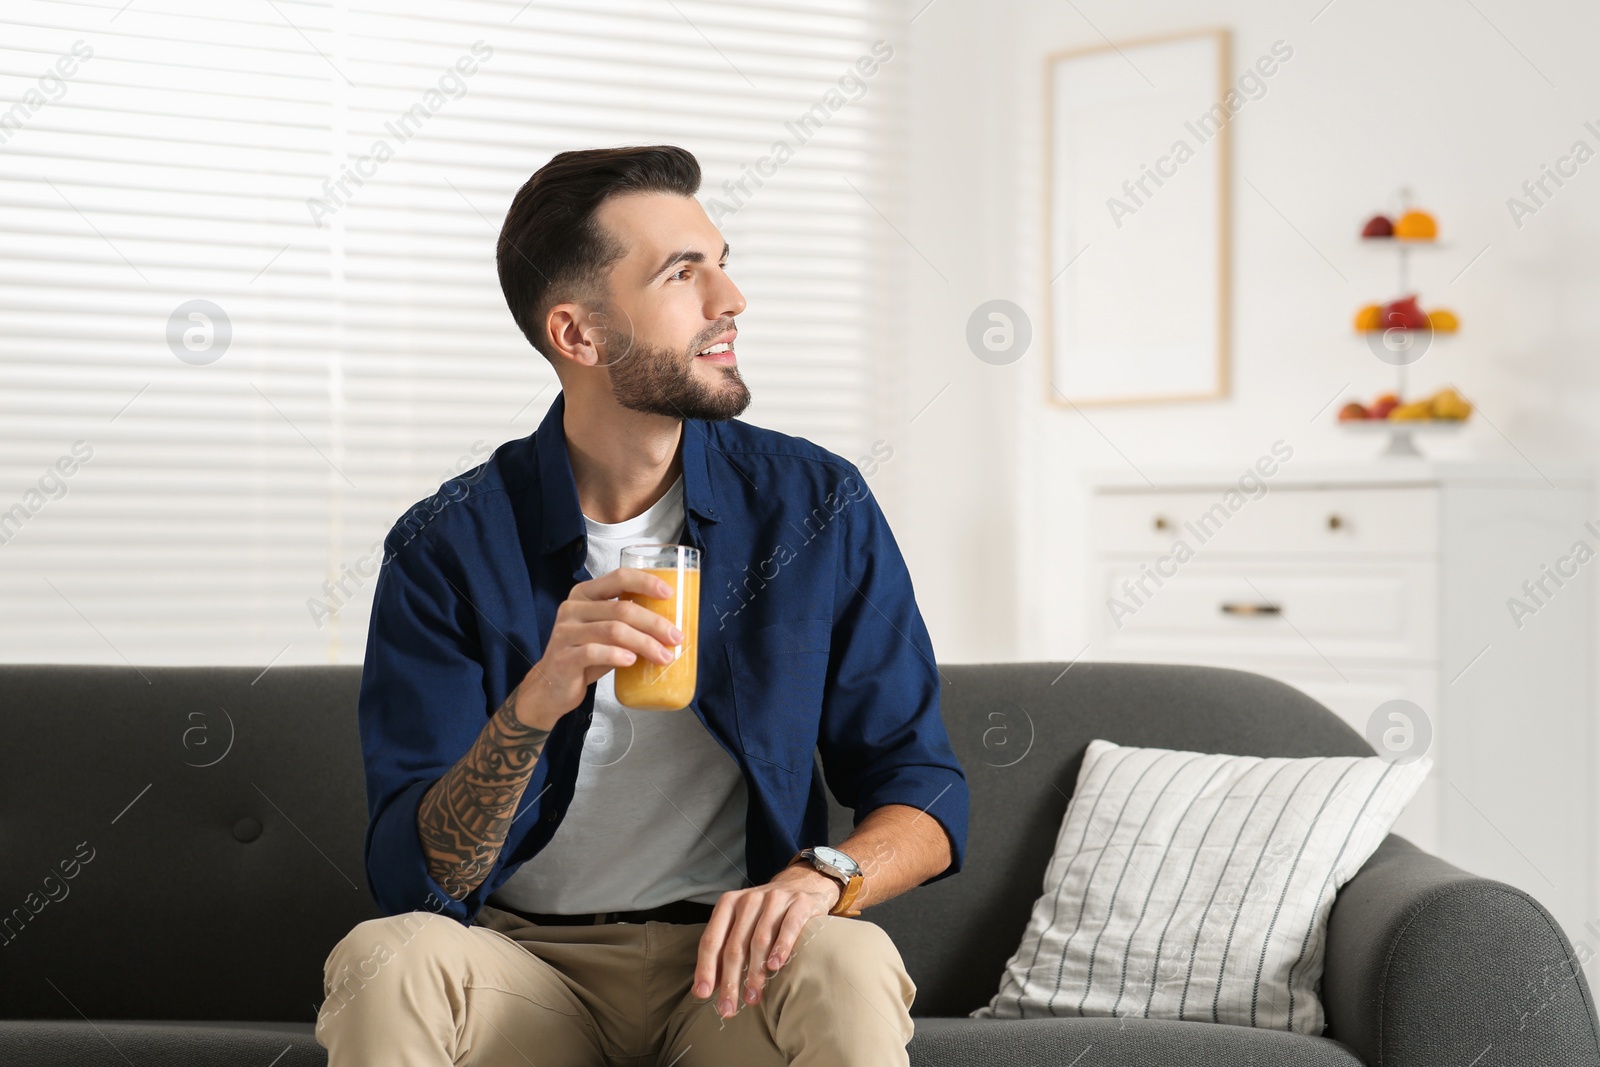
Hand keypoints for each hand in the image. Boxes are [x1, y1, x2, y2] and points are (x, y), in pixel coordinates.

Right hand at [514, 568, 683, 729]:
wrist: (552, 687)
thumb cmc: (585, 656)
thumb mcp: (606, 633)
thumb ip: (627, 622)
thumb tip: (670, 625)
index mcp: (585, 594)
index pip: (619, 578)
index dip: (646, 582)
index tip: (669, 593)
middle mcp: (573, 608)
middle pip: (622, 609)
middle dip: (654, 623)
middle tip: (675, 637)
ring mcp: (565, 632)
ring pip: (613, 630)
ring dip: (644, 643)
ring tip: (663, 656)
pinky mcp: (563, 657)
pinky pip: (594, 652)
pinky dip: (617, 656)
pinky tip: (632, 661)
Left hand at [691, 865, 842, 1017]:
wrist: (802, 884)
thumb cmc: (765, 914)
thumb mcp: (741, 925)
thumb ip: (723, 951)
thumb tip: (704, 989)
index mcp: (728, 904)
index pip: (711, 940)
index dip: (706, 968)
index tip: (703, 995)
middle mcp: (749, 900)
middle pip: (734, 946)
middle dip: (730, 981)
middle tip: (728, 1009)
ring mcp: (775, 899)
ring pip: (759, 940)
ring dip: (754, 973)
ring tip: (752, 998)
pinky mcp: (799, 903)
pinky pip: (788, 927)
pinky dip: (781, 948)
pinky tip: (775, 967)